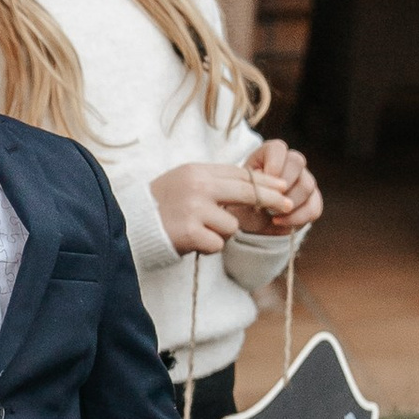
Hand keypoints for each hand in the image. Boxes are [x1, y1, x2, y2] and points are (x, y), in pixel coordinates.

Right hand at [149, 160, 281, 254]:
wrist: (131, 224)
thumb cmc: (163, 203)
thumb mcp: (187, 181)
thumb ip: (216, 181)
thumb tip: (258, 184)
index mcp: (197, 171)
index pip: (240, 175)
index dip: (265, 183)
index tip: (283, 189)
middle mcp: (198, 187)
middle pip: (247, 193)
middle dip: (270, 201)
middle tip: (287, 206)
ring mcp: (194, 210)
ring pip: (232, 225)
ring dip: (222, 232)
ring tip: (200, 230)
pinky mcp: (190, 233)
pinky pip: (218, 244)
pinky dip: (209, 246)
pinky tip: (192, 241)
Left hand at [241, 139, 322, 235]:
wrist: (249, 221)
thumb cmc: (241, 201)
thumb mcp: (239, 194)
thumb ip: (253, 188)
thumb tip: (272, 190)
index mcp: (269, 155)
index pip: (278, 148)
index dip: (273, 164)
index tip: (263, 182)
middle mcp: (290, 163)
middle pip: (297, 162)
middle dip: (282, 185)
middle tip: (269, 201)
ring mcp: (304, 180)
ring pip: (307, 185)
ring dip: (289, 203)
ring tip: (272, 214)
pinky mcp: (313, 200)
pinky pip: (313, 207)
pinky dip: (296, 218)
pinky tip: (280, 221)